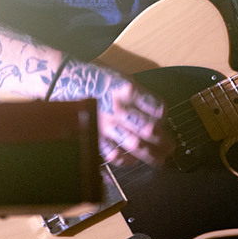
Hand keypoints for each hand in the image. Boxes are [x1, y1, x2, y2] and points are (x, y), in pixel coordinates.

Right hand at [48, 58, 173, 166]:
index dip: (163, 115)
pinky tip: (134, 161)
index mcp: (127, 89)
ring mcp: (106, 124)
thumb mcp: (121, 77)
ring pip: (133, 144)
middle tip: (171, 147)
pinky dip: (125, 160)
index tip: (164, 119)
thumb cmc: (98, 77)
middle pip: (147, 129)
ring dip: (150, 154)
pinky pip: (112, 153)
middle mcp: (118, 108)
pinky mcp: (94, 135)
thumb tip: (156, 114)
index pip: (155, 107)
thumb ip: (138, 95)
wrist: (66, 80)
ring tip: (161, 160)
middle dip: (163, 140)